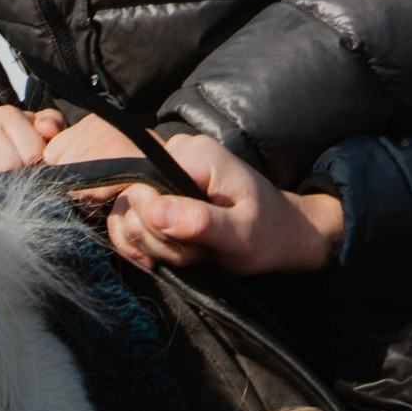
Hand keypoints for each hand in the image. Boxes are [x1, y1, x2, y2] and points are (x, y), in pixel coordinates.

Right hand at [78, 132, 344, 277]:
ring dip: (154, 244)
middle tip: (197, 251)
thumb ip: (200, 222)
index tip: (189, 246)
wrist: (283, 234)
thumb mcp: (242, 235)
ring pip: (128, 213)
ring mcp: (167, 168)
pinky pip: (130, 216)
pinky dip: (142, 242)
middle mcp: (177, 153)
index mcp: (197, 156)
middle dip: (158, 239)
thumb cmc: (268, 235)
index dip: (156, 226)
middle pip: (132, 202)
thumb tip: (154, 210)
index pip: (143, 189)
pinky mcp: (162, 187)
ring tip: (192, 251)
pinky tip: (162, 257)